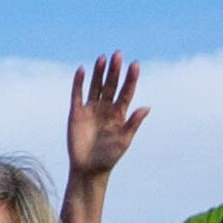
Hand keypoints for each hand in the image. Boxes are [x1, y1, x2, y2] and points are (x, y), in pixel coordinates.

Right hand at [64, 55, 145, 180]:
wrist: (88, 169)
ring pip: (96, 86)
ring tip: (102, 57)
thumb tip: (146, 107)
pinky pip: (77, 94)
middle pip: (111, 84)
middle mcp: (106, 108)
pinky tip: (82, 70)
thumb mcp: (124, 140)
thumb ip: (133, 123)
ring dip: (99, 72)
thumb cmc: (109, 157)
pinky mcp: (76, 113)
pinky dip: (79, 82)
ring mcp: (91, 109)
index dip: (130, 78)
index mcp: (120, 114)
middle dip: (115, 70)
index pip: (126, 91)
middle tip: (118, 54)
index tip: (135, 64)